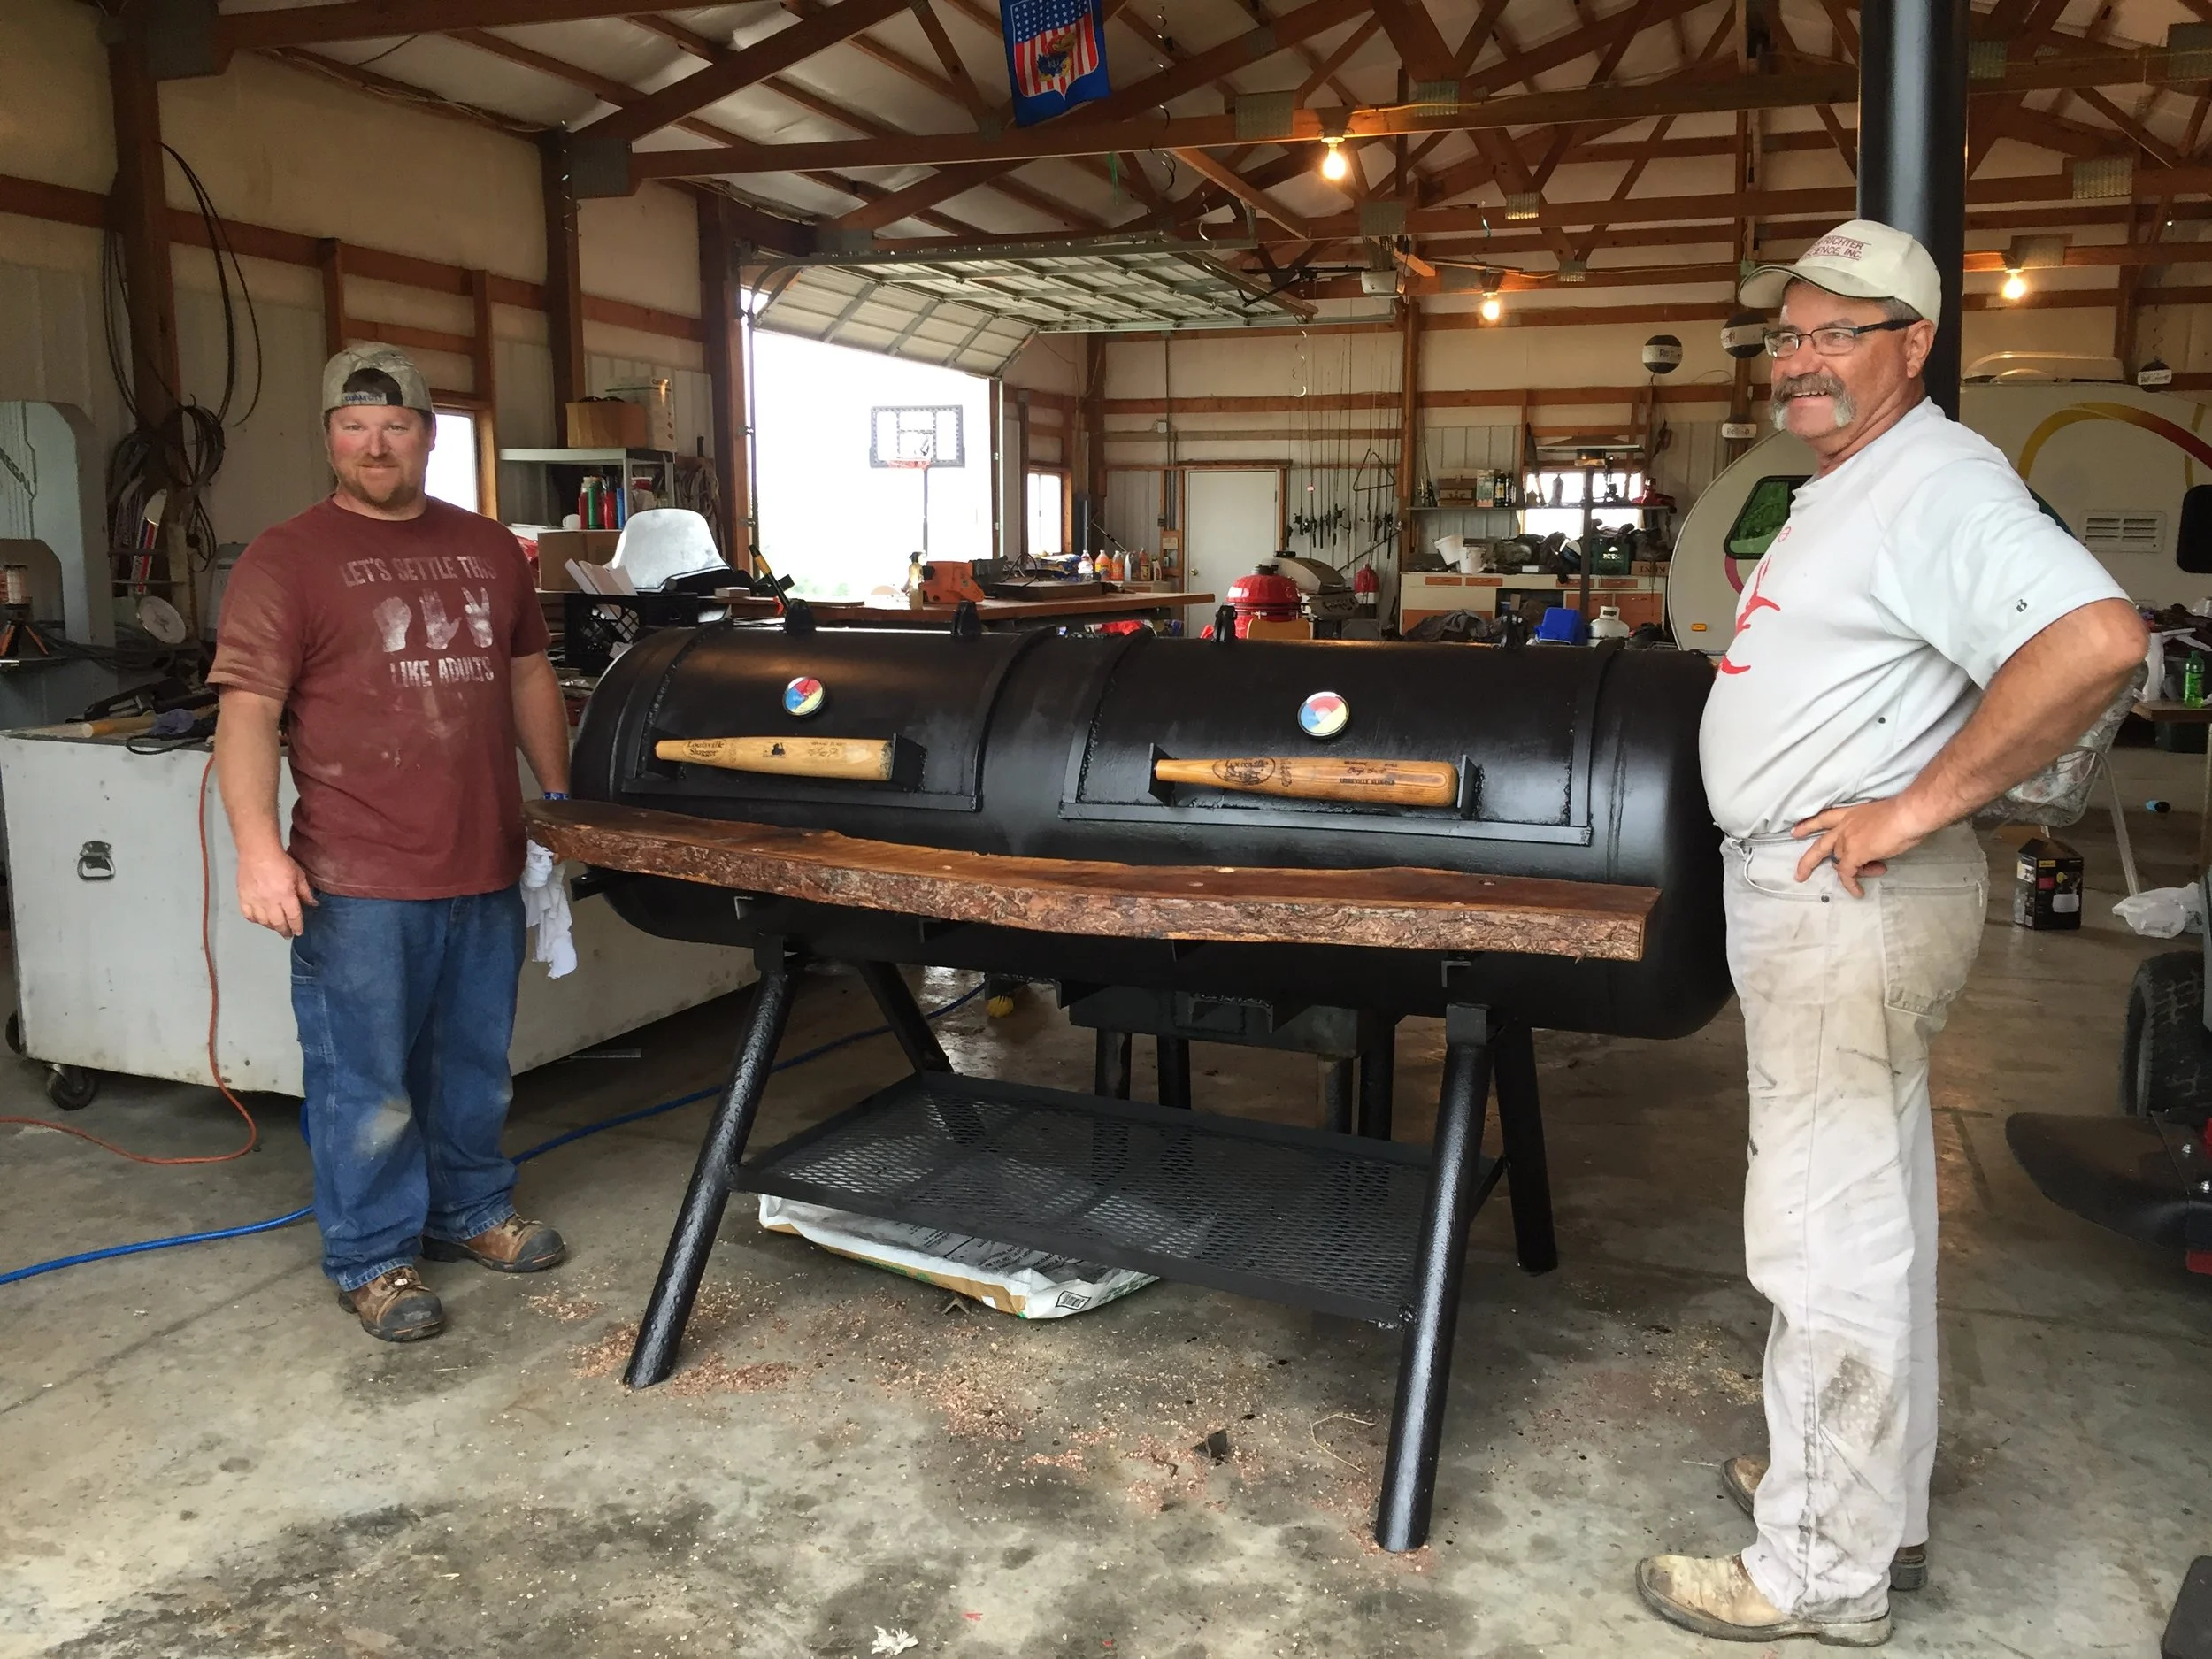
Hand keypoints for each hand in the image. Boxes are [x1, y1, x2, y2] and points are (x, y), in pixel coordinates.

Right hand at [237, 843, 316, 936]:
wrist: (257, 852)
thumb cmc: (280, 862)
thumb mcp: (299, 875)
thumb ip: (305, 892)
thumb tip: (313, 904)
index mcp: (286, 895)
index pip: (293, 917)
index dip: (297, 926)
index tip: (298, 931)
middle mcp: (270, 901)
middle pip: (278, 923)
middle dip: (284, 930)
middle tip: (287, 934)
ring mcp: (255, 901)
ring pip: (263, 921)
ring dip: (271, 926)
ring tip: (276, 926)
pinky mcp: (243, 898)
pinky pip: (248, 915)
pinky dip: (255, 920)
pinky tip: (260, 919)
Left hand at [1791, 795, 1935, 896]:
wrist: (1907, 815)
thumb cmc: (1903, 813)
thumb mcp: (1880, 820)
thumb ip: (1871, 833)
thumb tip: (1874, 851)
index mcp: (1850, 814)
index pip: (1824, 818)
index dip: (1809, 825)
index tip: (1796, 832)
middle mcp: (1844, 826)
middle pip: (1820, 845)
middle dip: (1808, 862)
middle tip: (1800, 875)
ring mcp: (1846, 841)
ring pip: (1840, 862)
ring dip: (1856, 871)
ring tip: (1876, 871)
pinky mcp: (1853, 855)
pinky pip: (1847, 874)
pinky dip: (1851, 884)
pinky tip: (1858, 892)